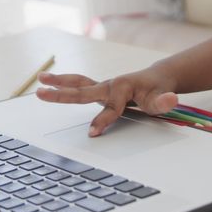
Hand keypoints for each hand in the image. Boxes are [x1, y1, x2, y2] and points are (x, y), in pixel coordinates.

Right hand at [35, 68, 178, 136]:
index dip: (103, 120)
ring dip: (59, 82)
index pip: (111, 107)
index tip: (93, 133)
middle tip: (42, 94)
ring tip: (40, 80)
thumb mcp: (164, 98)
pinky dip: (65, 83)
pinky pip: (80, 85)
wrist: (157, 77)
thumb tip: (171, 99)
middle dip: (62, 95)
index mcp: (123, 88)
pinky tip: (51, 84)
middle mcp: (109, 85)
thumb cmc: (158, 89)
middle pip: (83, 91)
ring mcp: (103, 86)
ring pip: (78, 83)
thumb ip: (165, 101)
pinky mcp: (99, 89)